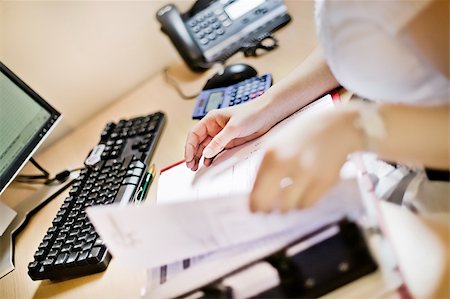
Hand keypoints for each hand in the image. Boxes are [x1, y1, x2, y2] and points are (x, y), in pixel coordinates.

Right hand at [185, 96, 278, 170]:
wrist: (267, 115)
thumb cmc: (251, 114)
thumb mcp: (234, 128)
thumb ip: (219, 141)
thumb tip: (206, 153)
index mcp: (211, 119)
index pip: (194, 134)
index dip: (189, 147)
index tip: (189, 158)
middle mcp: (214, 127)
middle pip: (198, 142)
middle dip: (193, 154)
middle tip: (191, 166)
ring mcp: (221, 135)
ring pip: (205, 147)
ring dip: (200, 157)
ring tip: (197, 167)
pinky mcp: (229, 141)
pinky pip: (216, 151)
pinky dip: (211, 157)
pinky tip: (208, 163)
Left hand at [249, 106, 363, 211]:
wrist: (337, 127)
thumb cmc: (302, 136)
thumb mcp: (277, 145)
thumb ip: (265, 168)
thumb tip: (255, 196)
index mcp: (271, 154)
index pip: (256, 191)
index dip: (255, 205)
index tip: (255, 209)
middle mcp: (287, 163)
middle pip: (269, 203)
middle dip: (268, 210)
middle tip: (270, 210)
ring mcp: (307, 173)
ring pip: (289, 207)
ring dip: (287, 205)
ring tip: (289, 197)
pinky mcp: (324, 181)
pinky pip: (307, 204)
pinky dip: (303, 202)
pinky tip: (304, 192)